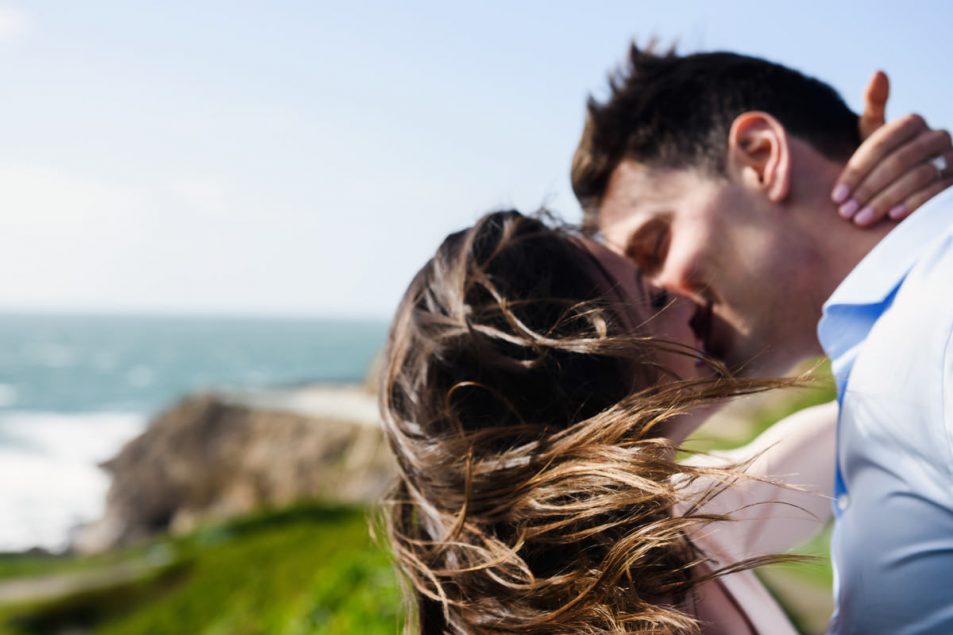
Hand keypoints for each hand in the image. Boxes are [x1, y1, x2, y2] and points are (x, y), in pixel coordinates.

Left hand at [830, 70, 952, 226]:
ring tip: (861, 219)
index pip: (879, 144)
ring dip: (886, 200)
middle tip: (846, 213)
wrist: (913, 178)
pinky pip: (938, 190)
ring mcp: (951, 156)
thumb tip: (879, 72)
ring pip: (917, 176)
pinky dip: (915, 203)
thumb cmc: (887, 155)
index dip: (856, 171)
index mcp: (912, 122)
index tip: (836, 196)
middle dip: (868, 190)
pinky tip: (894, 217)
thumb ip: (874, 106)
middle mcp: (936, 135)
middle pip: (897, 162)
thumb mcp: (876, 131)